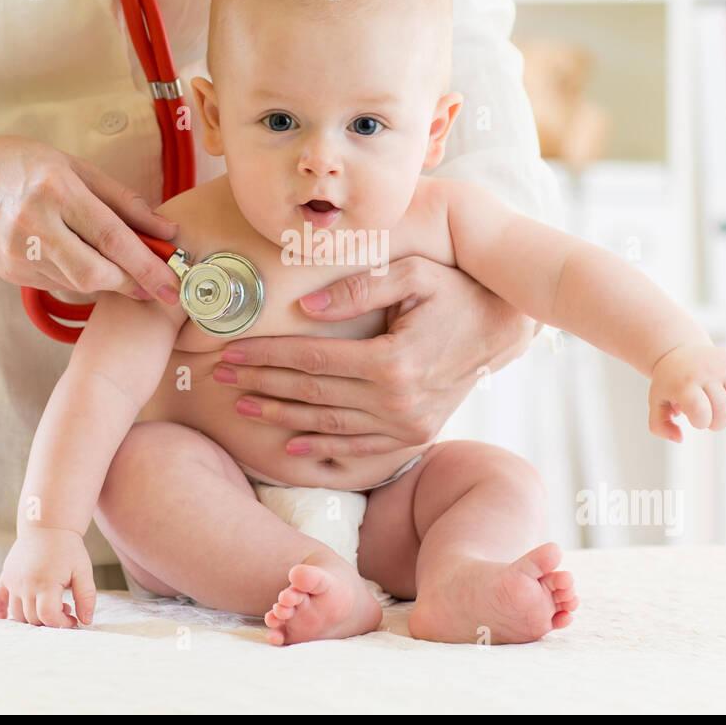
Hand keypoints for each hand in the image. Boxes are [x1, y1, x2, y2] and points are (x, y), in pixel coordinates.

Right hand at [0, 132, 181, 301]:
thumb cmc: (20, 166)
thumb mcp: (75, 167)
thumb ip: (124, 201)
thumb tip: (167, 231)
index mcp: (56, 190)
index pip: (112, 237)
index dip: (148, 265)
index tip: (175, 282)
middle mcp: (36, 225)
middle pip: (95, 273)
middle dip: (133, 285)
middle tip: (158, 286)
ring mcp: (20, 254)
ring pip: (79, 284)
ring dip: (112, 284)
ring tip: (128, 273)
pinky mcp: (12, 273)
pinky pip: (61, 284)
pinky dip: (84, 280)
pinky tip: (90, 265)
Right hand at [0, 527, 95, 627]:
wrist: (48, 525)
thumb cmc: (68, 548)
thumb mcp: (83, 571)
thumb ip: (86, 596)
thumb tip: (86, 621)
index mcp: (46, 584)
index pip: (48, 617)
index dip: (62, 624)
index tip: (73, 619)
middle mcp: (26, 585)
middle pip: (33, 618)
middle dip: (51, 620)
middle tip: (66, 609)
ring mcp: (13, 581)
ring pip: (17, 613)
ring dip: (32, 617)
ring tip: (50, 605)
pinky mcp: (6, 576)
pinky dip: (0, 609)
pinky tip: (5, 616)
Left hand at [211, 256, 537, 458]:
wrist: (504, 330)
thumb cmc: (456, 292)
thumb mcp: (414, 275)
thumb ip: (359, 288)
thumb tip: (306, 308)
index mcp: (392, 361)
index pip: (311, 359)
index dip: (267, 355)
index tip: (230, 351)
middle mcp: (396, 401)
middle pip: (311, 393)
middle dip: (261, 384)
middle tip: (221, 377)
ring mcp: (406, 426)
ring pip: (327, 425)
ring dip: (281, 416)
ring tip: (243, 406)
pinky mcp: (414, 438)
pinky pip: (358, 448)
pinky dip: (321, 449)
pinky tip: (289, 445)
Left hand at [648, 342, 725, 447]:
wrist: (679, 351)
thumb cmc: (669, 383)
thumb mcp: (656, 402)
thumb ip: (660, 426)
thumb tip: (680, 438)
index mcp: (684, 383)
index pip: (700, 410)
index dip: (701, 422)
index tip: (696, 421)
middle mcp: (706, 372)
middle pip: (723, 409)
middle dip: (718, 424)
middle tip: (711, 424)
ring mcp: (724, 367)